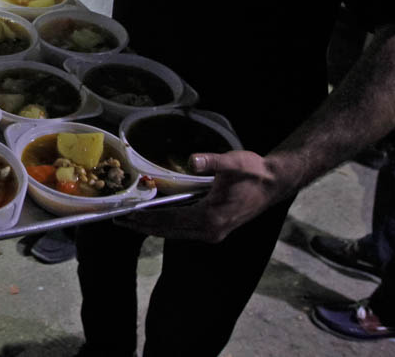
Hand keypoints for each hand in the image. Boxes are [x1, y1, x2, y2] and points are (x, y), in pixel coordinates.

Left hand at [114, 150, 287, 242]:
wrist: (275, 184)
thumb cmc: (253, 172)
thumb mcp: (232, 163)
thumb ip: (211, 162)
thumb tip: (192, 160)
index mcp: (210, 218)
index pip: (169, 220)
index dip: (146, 218)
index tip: (126, 215)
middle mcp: (209, 231)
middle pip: (168, 231)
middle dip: (143, 226)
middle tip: (119, 221)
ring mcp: (212, 234)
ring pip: (175, 233)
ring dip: (153, 228)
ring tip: (131, 221)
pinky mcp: (215, 231)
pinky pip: (183, 231)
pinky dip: (166, 226)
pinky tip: (155, 219)